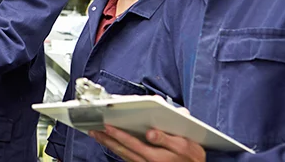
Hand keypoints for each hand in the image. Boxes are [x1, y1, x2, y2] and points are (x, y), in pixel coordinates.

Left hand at [89, 125, 205, 161]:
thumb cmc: (190, 155)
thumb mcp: (184, 145)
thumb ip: (166, 138)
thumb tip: (150, 133)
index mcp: (157, 157)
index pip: (134, 144)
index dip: (120, 135)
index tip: (108, 126)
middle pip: (123, 150)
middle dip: (108, 139)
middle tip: (95, 129)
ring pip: (122, 154)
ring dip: (108, 144)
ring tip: (95, 133)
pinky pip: (126, 158)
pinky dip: (116, 149)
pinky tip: (108, 142)